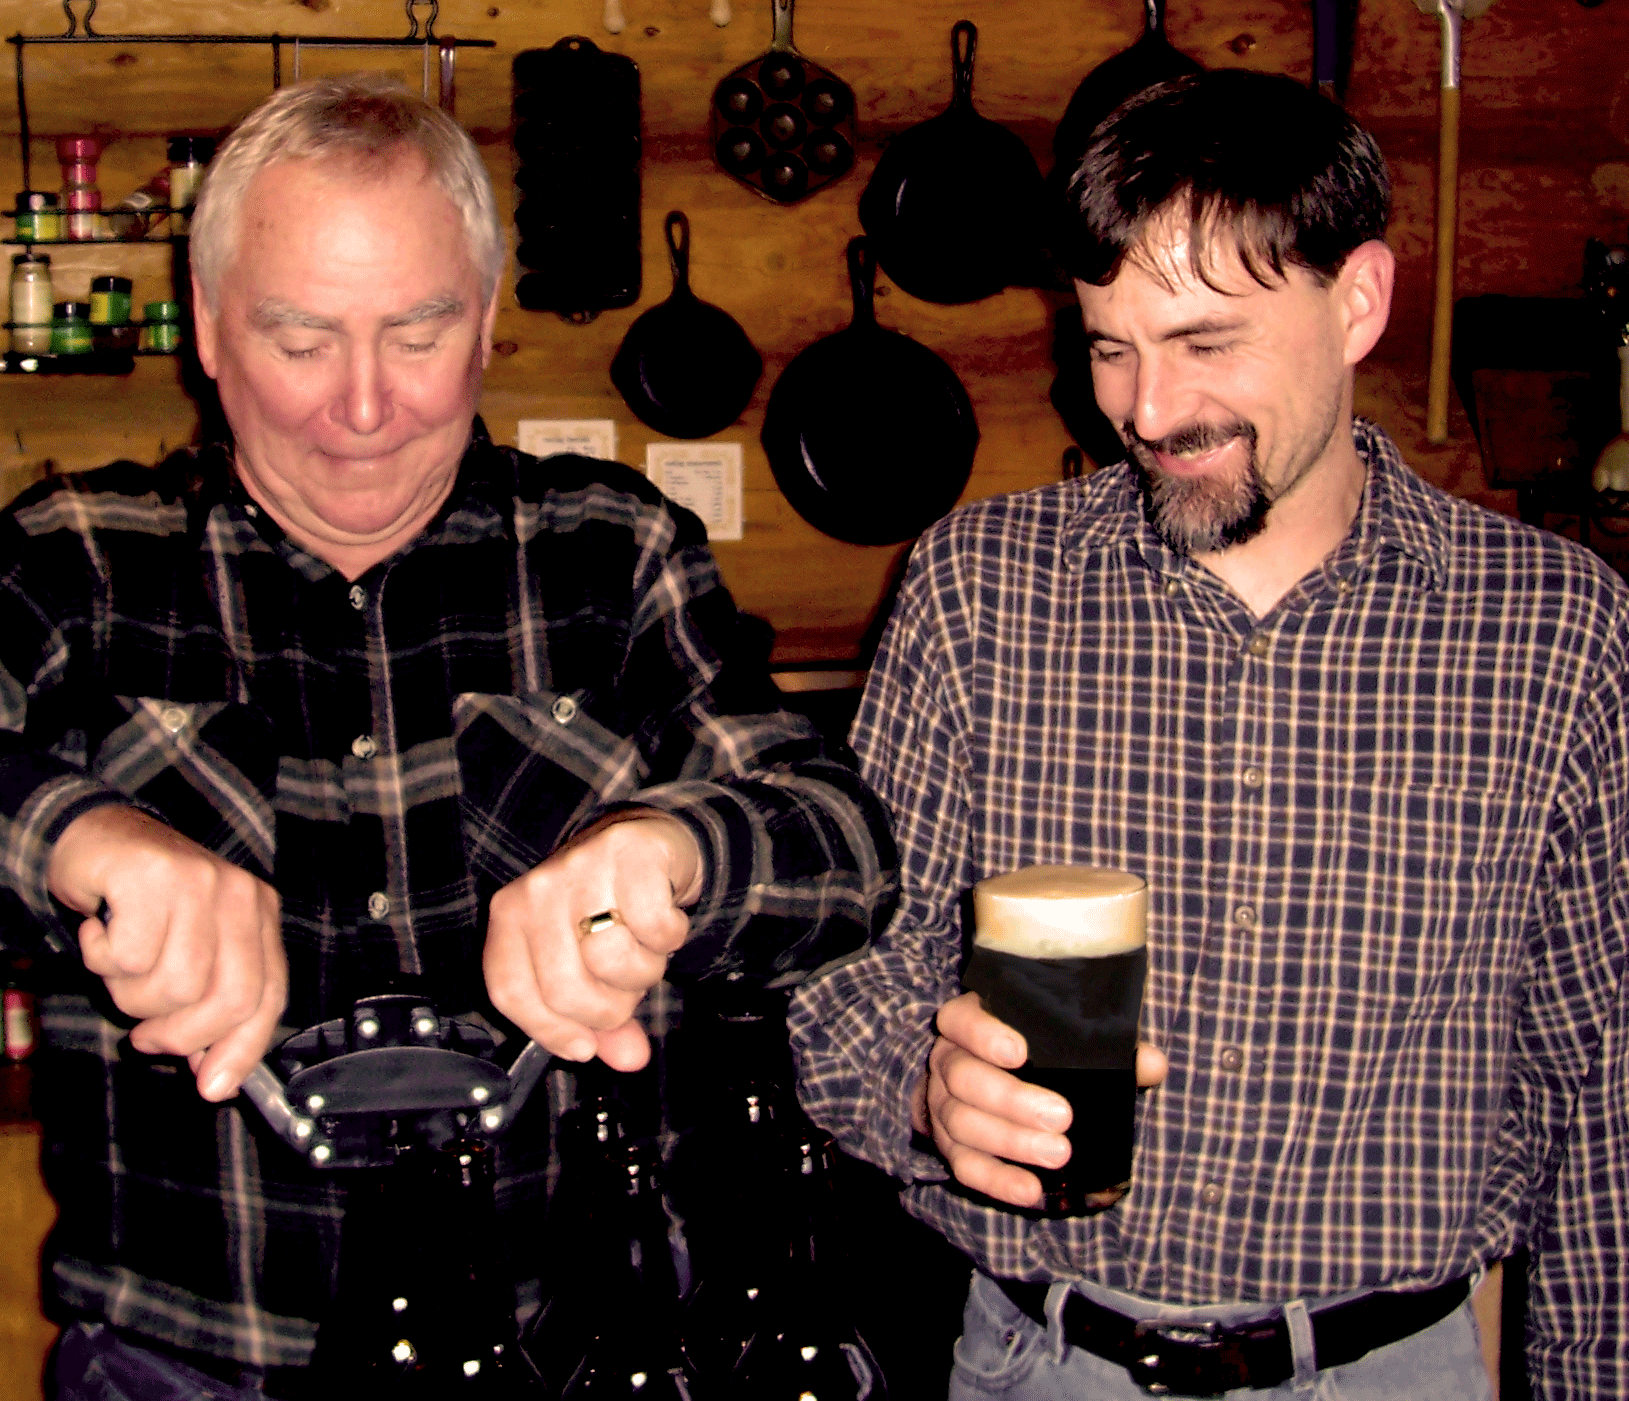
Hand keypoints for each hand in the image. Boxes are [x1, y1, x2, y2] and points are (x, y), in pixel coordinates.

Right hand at [47, 805, 285, 1101]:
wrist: (99, 839)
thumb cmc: (145, 904)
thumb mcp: (189, 953)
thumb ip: (209, 1007)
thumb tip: (215, 1076)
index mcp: (261, 915)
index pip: (269, 996)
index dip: (243, 1048)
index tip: (213, 1086)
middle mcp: (242, 896)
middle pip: (231, 997)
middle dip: (183, 1035)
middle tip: (146, 1035)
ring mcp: (203, 882)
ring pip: (175, 985)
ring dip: (132, 994)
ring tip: (120, 965)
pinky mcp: (156, 876)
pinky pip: (129, 958)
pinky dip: (102, 960)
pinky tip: (100, 933)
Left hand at [484, 814, 701, 1073]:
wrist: (648, 841)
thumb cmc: (610, 910)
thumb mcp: (591, 965)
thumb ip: (604, 1019)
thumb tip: (629, 1059)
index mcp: (511, 916)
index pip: (511, 992)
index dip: (549, 1031)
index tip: (583, 1047)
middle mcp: (538, 890)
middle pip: (564, 989)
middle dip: (609, 1009)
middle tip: (626, 993)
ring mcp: (582, 869)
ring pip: (612, 960)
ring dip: (644, 973)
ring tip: (645, 954)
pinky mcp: (630, 855)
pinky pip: (654, 927)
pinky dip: (670, 938)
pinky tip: (665, 925)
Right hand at [914, 990, 1167, 1208]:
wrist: (989, 1079)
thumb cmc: (1034, 1051)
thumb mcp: (1060, 1038)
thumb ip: (1104, 1046)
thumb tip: (1151, 1063)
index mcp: (970, 1023)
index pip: (961, 1020)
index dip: (983, 1035)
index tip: (1019, 1052)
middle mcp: (948, 1060)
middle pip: (964, 1078)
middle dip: (1012, 1100)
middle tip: (1062, 1118)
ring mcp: (942, 1104)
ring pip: (962, 1123)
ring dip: (1010, 1142)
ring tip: (1058, 1155)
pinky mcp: (948, 1145)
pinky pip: (964, 1165)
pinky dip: (997, 1180)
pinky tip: (1031, 1190)